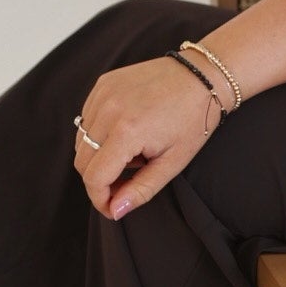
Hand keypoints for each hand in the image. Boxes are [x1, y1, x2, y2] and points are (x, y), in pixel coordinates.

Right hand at [72, 55, 222, 219]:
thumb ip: (142, 189)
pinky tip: (128, 129)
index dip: (100, 199)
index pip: (94, 177)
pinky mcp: (103, 83)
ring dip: (100, 154)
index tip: (113, 206)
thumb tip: (114, 210)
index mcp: (128, 131)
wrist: (204, 76)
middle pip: (82, 161)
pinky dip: (100, 131)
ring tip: (133, 150)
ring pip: (81, 140)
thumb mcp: (174, 162)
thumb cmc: (194, 119)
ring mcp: (104, 93)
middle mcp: (109, 110)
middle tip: (127, 180)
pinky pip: (87, 118)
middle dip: (100, 179)